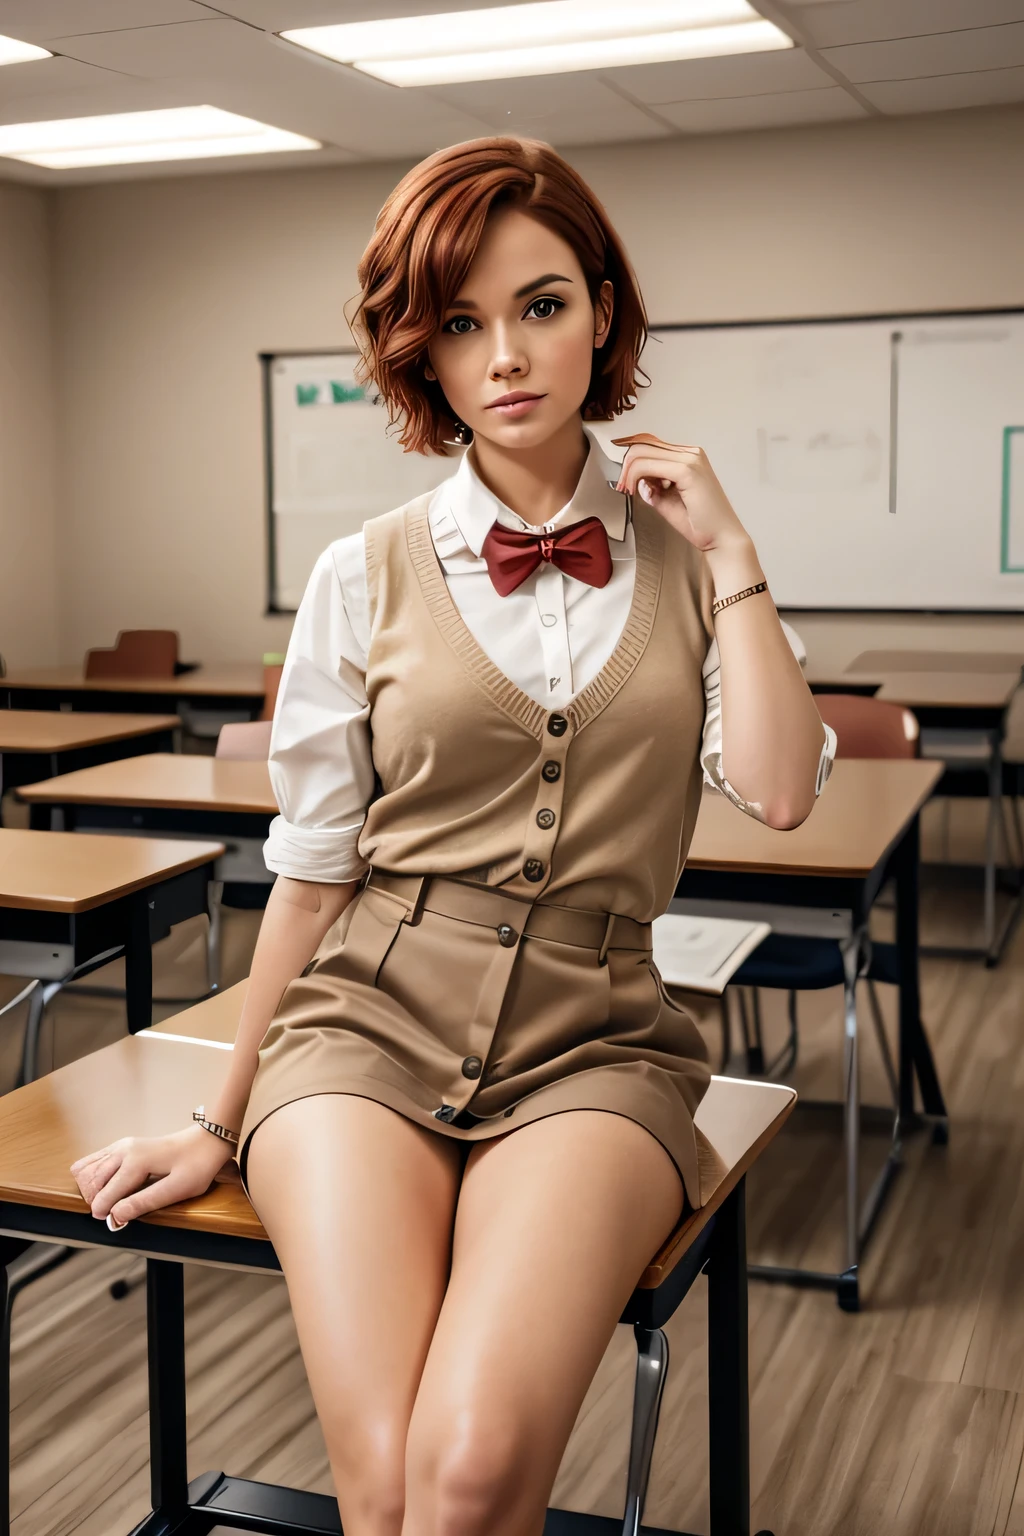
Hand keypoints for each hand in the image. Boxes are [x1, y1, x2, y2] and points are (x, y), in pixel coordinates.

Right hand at [70, 1125, 236, 1229]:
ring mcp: (123, 1146)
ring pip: (89, 1168)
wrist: (207, 1142)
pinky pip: (97, 1159)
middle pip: (93, 1180)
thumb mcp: (176, 1189)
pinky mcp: (125, 1146)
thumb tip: (115, 1216)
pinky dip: (91, 1174)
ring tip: (107, 1202)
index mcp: (135, 1162)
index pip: (106, 1192)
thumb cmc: (197, 1165)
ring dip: (91, 1188)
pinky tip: (102, 1187)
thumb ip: (144, 1203)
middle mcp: (124, 1150)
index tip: (110, 1223)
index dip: (104, 1211)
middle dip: (96, 1200)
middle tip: (110, 1214)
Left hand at [611, 432, 748, 554]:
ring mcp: (691, 459)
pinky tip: (634, 490)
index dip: (630, 458)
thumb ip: (652, 487)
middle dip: (625, 465)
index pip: (650, 444)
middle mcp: (691, 454)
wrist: (721, 539)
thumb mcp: (667, 500)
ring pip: (643, 451)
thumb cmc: (701, 524)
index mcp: (689, 457)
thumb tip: (637, 479)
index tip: (621, 475)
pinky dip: (635, 476)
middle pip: (644, 444)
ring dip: (628, 470)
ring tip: (627, 489)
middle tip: (621, 485)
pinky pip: (649, 465)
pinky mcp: (688, 470)